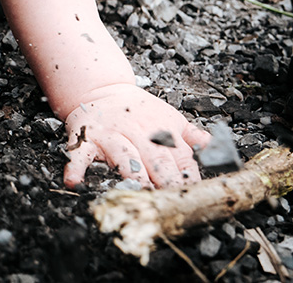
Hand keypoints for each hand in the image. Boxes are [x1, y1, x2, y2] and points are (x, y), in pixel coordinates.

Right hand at [62, 84, 210, 188]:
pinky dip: (75, 167)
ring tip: (137, 193)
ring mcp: (111, 135)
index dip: (187, 178)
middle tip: (170, 203)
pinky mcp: (86, 138)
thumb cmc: (139, 110)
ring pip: (124, 156)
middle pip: (155, 159)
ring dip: (131, 174)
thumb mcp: (171, 118)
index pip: (180, 158)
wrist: (103, 89)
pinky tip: (74, 182)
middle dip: (165, 181)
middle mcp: (138, 132)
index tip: (193, 197)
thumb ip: (192, 136)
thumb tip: (217, 148)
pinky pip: (79, 153)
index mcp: (162, 131)